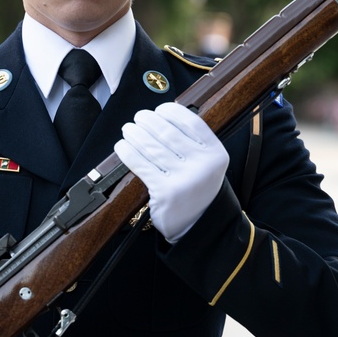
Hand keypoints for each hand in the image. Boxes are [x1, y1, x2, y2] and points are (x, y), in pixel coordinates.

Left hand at [114, 102, 228, 242]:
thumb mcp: (205, 164)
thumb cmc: (197, 189)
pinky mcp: (165, 191)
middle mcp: (202, 164)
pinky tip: (122, 146)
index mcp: (215, 153)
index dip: (170, 112)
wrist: (198, 225)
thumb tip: (159, 118)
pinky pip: (141, 164)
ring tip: (128, 129)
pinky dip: (128, 152)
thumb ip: (191, 143)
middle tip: (138, 118)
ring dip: (134, 134)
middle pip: (167, 132)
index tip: (159, 110)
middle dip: (147, 121)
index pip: (191, 122)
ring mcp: (184, 179)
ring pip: (151, 147)